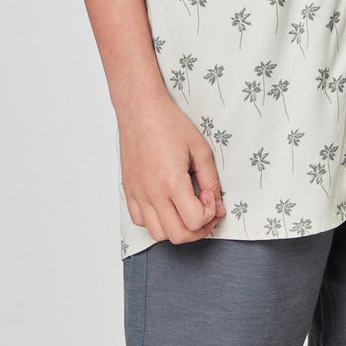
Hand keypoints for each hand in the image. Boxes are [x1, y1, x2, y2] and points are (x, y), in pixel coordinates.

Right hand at [118, 91, 225, 244]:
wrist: (140, 110)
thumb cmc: (169, 124)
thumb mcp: (200, 149)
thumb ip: (211, 180)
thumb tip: (216, 204)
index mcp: (172, 182)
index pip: (195, 221)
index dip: (210, 214)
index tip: (210, 197)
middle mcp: (152, 193)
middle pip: (177, 235)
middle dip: (198, 230)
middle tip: (205, 212)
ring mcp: (138, 194)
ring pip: (158, 234)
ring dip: (176, 228)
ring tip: (185, 210)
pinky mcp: (129, 191)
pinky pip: (140, 221)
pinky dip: (156, 221)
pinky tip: (166, 205)